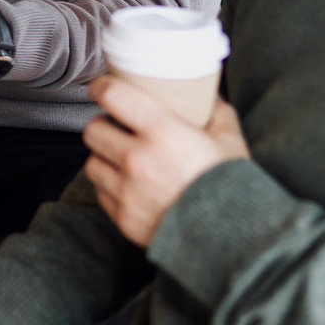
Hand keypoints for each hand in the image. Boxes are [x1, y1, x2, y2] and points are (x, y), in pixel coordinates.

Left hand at [82, 77, 249, 247]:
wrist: (232, 238)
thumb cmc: (230, 185)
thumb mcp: (229, 138)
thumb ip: (215, 110)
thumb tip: (207, 92)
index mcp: (162, 131)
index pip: (113, 95)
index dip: (101, 86)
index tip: (100, 86)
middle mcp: (137, 160)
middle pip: (93, 130)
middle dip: (102, 125)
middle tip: (115, 126)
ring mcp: (127, 192)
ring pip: (92, 163)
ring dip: (103, 157)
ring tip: (119, 157)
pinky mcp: (124, 219)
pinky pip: (102, 194)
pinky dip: (110, 187)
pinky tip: (128, 185)